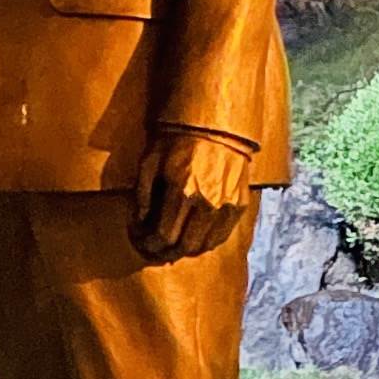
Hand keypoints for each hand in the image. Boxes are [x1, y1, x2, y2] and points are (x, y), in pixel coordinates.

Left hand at [130, 125, 252, 262]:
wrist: (216, 126)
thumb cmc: (178, 140)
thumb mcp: (150, 162)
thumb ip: (142, 197)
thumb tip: (139, 226)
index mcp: (183, 191)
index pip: (164, 235)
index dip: (149, 244)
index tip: (142, 242)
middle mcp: (207, 203)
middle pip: (184, 246)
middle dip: (165, 252)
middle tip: (155, 248)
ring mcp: (226, 206)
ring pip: (204, 246)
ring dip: (185, 250)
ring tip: (173, 244)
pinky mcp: (239, 205)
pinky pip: (221, 236)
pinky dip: (205, 242)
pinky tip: (194, 237)